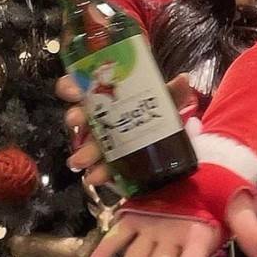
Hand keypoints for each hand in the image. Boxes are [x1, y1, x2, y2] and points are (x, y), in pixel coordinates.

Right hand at [55, 71, 195, 186]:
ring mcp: (101, 139)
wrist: (163, 135)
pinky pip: (100, 165)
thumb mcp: (165, 99)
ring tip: (80, 162)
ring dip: (82, 150)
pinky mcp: (108, 160)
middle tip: (75, 122)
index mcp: (106, 94)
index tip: (74, 91)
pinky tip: (95, 178)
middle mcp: (98, 115)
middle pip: (80, 114)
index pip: (80, 85)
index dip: (71, 86)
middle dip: (76, 118)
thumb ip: (173, 90)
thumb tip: (184, 79)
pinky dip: (98, 172)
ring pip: (86, 142)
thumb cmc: (155, 110)